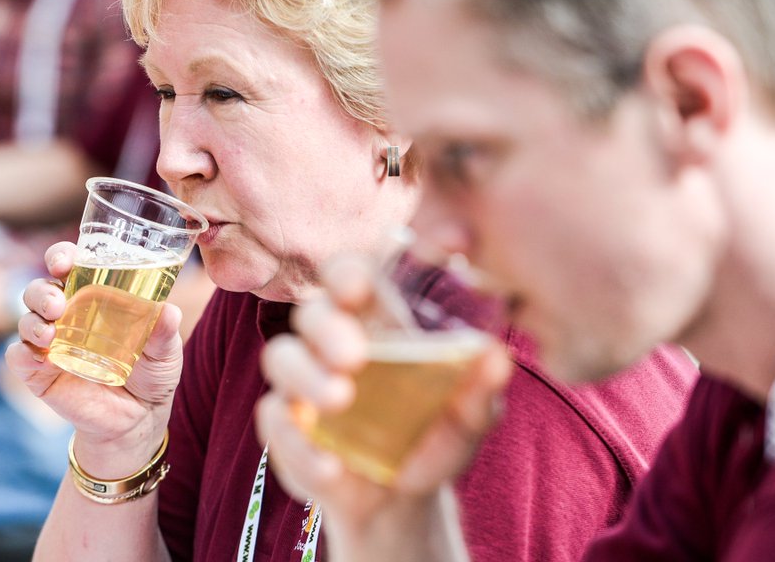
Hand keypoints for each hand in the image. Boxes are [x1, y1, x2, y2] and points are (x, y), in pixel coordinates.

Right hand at [5, 241, 182, 469]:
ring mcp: (51, 344)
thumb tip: (168, 312)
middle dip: (42, 290)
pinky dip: (20, 352)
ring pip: (26, 319)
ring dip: (32, 320)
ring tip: (50, 331)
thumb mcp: (165, 350)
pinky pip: (18, 357)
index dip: (61, 256)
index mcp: (95, 297)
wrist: (139, 419)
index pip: (70, 266)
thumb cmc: (152, 372)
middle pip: (40, 289)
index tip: (64, 261)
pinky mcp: (40, 374)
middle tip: (58, 302)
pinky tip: (35, 354)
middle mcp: (68, 315)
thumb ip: (165, 331)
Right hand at [256, 256, 511, 558]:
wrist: (404, 502)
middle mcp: (331, 342)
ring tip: (340, 399)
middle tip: (355, 356)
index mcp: (375, 320)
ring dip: (306, 376)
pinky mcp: (286, 427)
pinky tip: (331, 465)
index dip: (347, 272)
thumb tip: (498, 358)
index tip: (359, 287)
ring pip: (281, 356)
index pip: (349, 275)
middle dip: (327, 326)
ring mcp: (303, 383)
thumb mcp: (468, 416)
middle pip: (311, 311)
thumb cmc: (434, 435)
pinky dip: (299, 444)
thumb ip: (482, 388)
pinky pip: (275, 422)